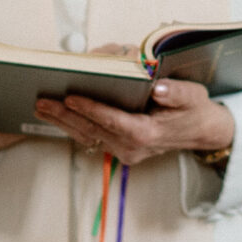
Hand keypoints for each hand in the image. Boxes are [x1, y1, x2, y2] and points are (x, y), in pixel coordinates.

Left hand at [34, 79, 234, 166]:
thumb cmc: (194, 109)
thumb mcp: (193, 96)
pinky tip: (57, 115)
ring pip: (88, 136)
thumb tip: (159, 89)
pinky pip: (93, 138)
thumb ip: (176, 93)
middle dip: (65, 115)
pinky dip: (73, 126)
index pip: (113, 121)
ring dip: (63, 122)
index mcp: (148, 134)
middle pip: (93, 130)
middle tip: (42, 102)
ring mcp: (125, 152)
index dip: (91, 109)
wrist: (201, 132)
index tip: (70, 98)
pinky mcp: (120, 150)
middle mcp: (132, 147)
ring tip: (41, 107)